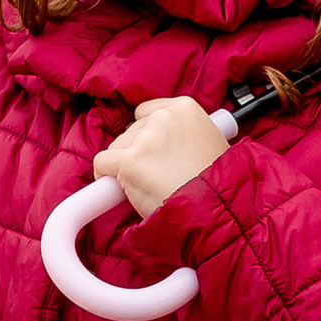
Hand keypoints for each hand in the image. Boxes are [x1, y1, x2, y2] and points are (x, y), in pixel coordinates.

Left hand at [100, 94, 228, 217]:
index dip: (147, 135)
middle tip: (155, 177)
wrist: (216, 212)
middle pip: (131, 131)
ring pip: (116, 148)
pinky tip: (121, 190)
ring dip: (125, 167)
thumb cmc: (218, 186)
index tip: (152, 153)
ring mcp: (146, 139)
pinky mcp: (129, 161)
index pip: (147, 112)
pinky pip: (102, 163)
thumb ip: (184, 136)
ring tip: (150, 187)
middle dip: (137, 154)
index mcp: (186, 108)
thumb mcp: (212, 144)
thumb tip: (162, 143)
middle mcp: (164, 117)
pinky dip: (105, 176)